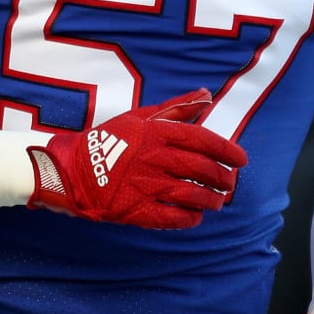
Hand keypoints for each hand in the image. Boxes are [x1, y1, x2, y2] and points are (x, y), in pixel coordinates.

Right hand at [26, 89, 245, 229]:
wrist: (71, 169)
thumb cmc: (110, 140)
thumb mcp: (140, 116)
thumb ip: (176, 108)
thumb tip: (206, 95)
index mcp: (156, 132)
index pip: (202, 139)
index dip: (226, 150)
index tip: (242, 160)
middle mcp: (153, 157)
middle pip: (200, 169)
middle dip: (222, 178)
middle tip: (229, 184)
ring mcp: (144, 184)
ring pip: (190, 194)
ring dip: (210, 200)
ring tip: (216, 202)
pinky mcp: (135, 209)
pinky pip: (170, 216)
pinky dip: (188, 218)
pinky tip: (195, 217)